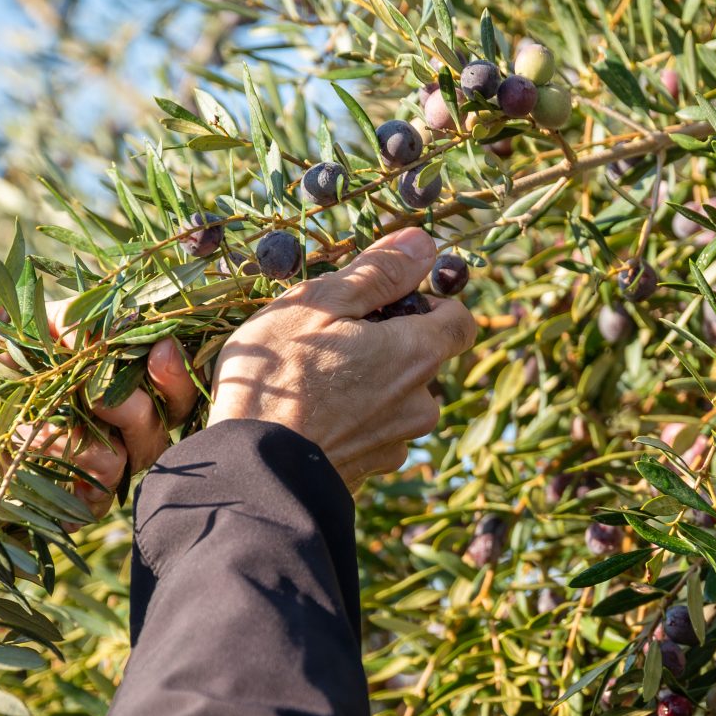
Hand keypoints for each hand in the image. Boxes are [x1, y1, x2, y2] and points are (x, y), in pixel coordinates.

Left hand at [0, 301, 201, 528]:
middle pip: (170, 413)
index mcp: (99, 373)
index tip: (160, 348)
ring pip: (145, 451)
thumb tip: (118, 323)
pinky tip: (38, 458)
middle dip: (157, 396)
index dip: (173, 361)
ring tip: (62, 420)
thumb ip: (64, 319)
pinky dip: (79, 472)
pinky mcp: (78, 506)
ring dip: (110, 432)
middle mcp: (108, 419)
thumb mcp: (3, 330)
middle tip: (119, 390)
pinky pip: (106, 491)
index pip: (162, 368)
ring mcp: (96, 464)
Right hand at [206, 228, 477, 490]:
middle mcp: (420, 402)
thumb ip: (378, 272)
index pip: (461, 321)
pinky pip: (376, 431)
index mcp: (417, 354)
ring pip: (399, 398)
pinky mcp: (372, 469)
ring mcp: (398, 441)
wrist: (254, 470)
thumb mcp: (320, 303)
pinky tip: (313, 414)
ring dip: (371, 383)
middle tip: (333, 338)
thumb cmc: (279, 376)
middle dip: (391, 343)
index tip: (391, 300)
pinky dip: (355, 418)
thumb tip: (424, 244)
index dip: (432, 303)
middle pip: (425, 359)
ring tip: (315, 379)